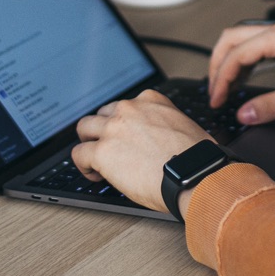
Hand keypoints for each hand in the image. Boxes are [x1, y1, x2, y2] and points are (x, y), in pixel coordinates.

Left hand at [72, 90, 211, 211]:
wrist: (192, 175)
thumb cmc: (196, 159)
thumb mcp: (185, 127)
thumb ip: (166, 126)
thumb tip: (162, 140)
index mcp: (150, 101)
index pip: (125, 105)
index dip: (123, 123)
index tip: (125, 136)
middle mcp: (129, 109)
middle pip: (102, 114)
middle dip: (101, 130)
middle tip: (106, 146)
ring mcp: (113, 128)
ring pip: (84, 127)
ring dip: (87, 143)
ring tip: (94, 159)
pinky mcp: (102, 151)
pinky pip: (78, 154)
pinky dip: (83, 165)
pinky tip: (95, 175)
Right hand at [208, 22, 274, 124]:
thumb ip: (270, 107)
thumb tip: (244, 115)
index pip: (235, 56)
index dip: (220, 80)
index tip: (217, 101)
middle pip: (232, 40)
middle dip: (217, 65)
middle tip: (213, 91)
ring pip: (244, 42)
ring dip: (231, 64)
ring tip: (226, 89)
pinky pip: (259, 49)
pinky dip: (246, 64)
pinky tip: (247, 81)